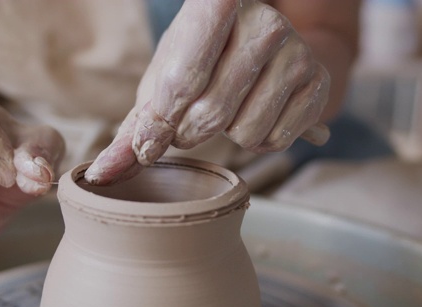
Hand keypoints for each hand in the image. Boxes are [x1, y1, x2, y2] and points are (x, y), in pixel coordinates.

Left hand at [85, 0, 329, 184]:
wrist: (258, 45)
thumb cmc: (200, 61)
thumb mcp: (163, 81)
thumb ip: (135, 127)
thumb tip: (103, 174)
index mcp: (215, 5)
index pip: (182, 78)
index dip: (162, 121)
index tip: (149, 144)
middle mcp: (264, 21)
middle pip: (211, 113)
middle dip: (191, 132)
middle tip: (192, 118)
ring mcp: (297, 51)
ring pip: (245, 132)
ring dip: (229, 136)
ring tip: (231, 108)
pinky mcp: (318, 82)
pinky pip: (276, 140)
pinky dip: (259, 140)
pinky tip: (258, 113)